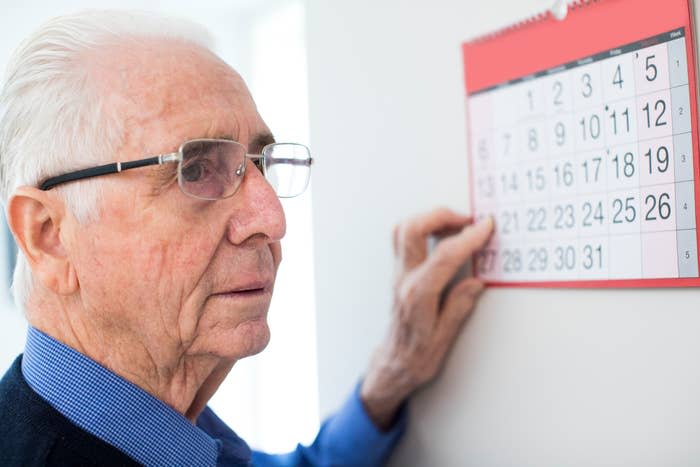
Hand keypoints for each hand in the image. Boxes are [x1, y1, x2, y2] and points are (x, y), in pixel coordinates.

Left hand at [360, 209, 493, 429]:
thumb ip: (459, 307)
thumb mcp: (444, 339)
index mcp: (417, 295)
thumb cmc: (417, 357)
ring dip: (430, 219)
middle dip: (442, 216)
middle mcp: (404, 279)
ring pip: (403, 229)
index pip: (444, 256)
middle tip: (469, 221)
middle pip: (412, 229)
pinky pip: (404, 239)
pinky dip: (424, 228)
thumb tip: (476, 283)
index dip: (468, 238)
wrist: (393, 364)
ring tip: (458, 225)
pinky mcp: (399, 272)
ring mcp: (398, 273)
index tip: (486, 227)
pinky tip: (443, 235)